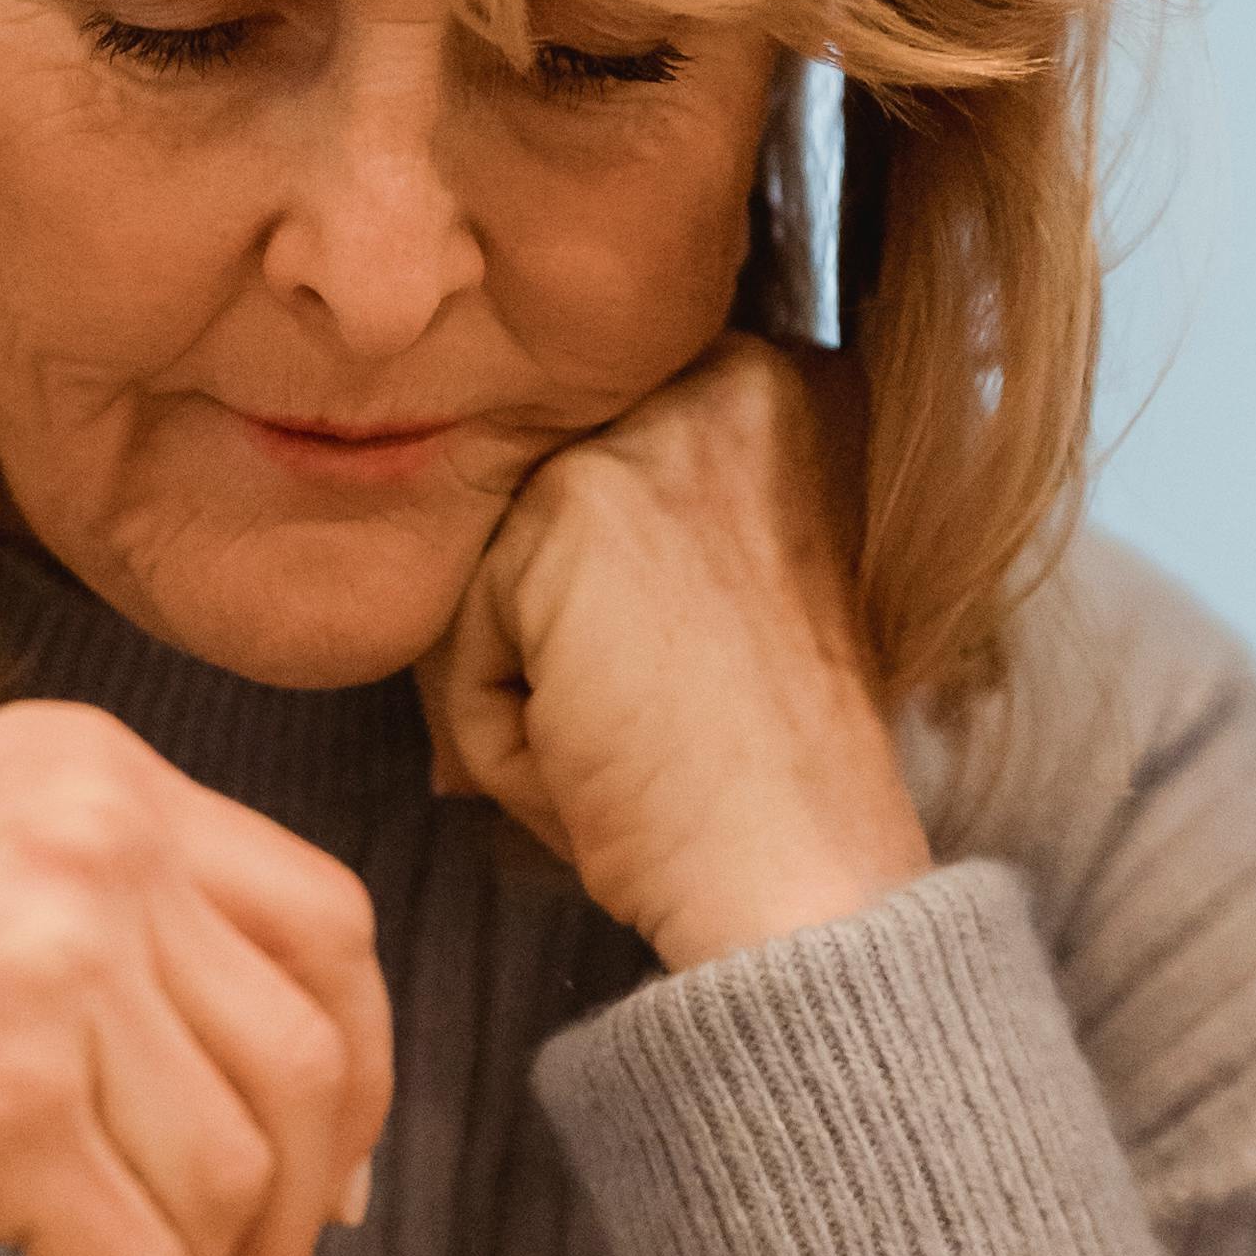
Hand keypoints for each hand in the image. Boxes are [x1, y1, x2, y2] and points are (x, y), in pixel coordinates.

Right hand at [0, 705, 392, 1255]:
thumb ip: (103, 914)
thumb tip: (263, 1069)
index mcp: (90, 771)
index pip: (322, 926)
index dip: (352, 1073)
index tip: (331, 1174)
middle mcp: (95, 845)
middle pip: (302, 1067)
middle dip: (294, 1223)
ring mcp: (58, 973)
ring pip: (232, 1185)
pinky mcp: (11, 1113)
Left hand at [415, 336, 931, 970]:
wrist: (795, 880)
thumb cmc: (760, 781)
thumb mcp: (725, 602)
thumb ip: (635, 527)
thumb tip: (458, 508)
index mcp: (799, 393)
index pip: (607, 460)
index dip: (598, 593)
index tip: (649, 676)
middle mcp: (747, 374)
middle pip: (542, 498)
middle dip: (548, 628)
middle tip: (625, 731)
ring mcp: (660, 427)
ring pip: (492, 558)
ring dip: (517, 676)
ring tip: (611, 751)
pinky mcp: (577, 500)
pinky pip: (457, 619)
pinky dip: (488, 717)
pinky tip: (586, 756)